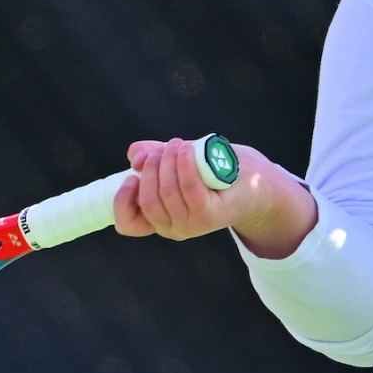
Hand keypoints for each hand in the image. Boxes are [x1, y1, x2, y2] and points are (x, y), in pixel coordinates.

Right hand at [113, 137, 316, 257]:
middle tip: (164, 148)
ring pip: (167, 192)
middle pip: (147, 198)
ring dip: (168, 161)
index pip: (127, 224)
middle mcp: (173, 228)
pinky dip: (185, 164)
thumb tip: (135, 155)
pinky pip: (189, 188)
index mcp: (159, 219)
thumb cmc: (211, 171)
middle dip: (151, 167)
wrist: (250, 179)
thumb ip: (153, 157)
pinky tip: (187, 149)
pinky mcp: (210, 216)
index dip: (121, 201)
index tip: (130, 177)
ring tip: (178, 144)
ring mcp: (192, 225)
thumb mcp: (175, 161)